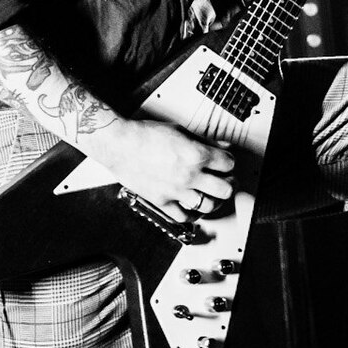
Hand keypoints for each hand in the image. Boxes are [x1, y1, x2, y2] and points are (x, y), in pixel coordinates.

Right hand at [86, 116, 234, 222]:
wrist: (118, 144)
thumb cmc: (143, 135)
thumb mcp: (179, 131)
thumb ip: (204, 140)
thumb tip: (221, 145)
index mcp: (196, 155)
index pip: (228, 164)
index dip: (229, 162)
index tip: (225, 162)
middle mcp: (189, 175)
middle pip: (225, 189)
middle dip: (228, 183)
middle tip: (225, 180)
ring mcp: (175, 191)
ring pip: (208, 206)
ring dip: (214, 200)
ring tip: (212, 195)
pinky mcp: (161, 201)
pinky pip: (183, 216)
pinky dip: (192, 214)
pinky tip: (192, 207)